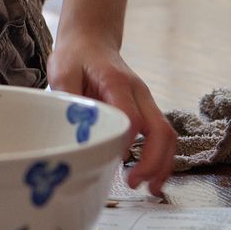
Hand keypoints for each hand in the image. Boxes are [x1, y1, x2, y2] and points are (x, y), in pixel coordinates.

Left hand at [47, 38, 174, 195]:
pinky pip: (162, 135)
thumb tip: (79, 132)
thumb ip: (70, 99)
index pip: (131, 117)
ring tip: (149, 189)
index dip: (125, 141)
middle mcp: (140, 92)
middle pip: (161, 130)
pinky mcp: (146, 110)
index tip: (112, 159)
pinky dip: (161, 158)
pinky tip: (150, 176)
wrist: (91, 41)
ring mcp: (147, 101)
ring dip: (163, 164)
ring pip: (168, 135)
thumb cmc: (75, 57)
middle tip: (133, 183)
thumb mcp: (62, 71)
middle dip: (152, 161)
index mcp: (117, 82)